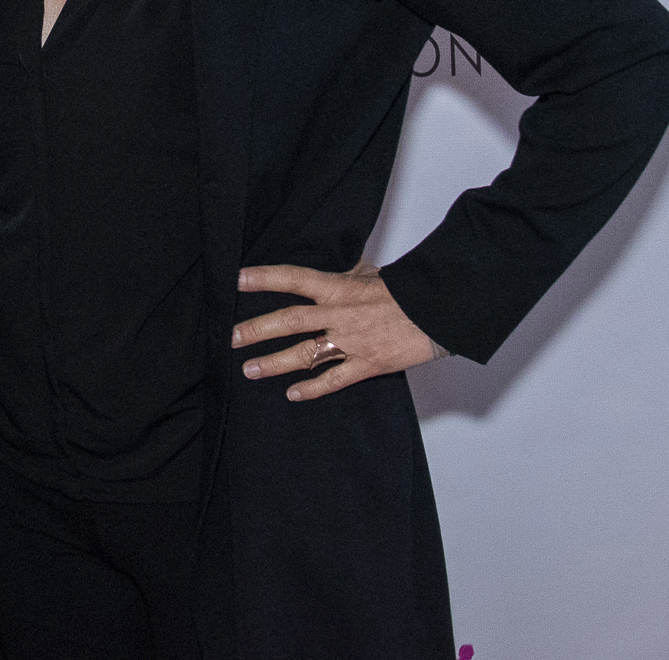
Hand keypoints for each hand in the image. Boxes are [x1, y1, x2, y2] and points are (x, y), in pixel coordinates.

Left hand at [232, 262, 441, 401]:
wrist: (437, 312)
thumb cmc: (404, 290)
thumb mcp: (369, 273)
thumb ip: (343, 276)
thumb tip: (326, 274)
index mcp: (338, 288)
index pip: (293, 279)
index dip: (264, 278)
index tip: (237, 280)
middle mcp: (339, 315)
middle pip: (289, 321)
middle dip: (257, 330)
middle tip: (231, 338)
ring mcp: (351, 342)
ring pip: (304, 355)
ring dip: (274, 363)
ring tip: (250, 369)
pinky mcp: (367, 365)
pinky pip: (334, 380)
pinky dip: (312, 389)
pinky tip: (293, 394)